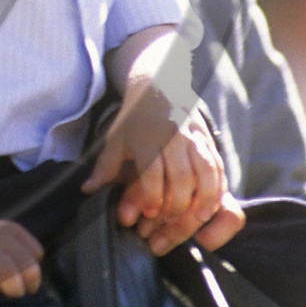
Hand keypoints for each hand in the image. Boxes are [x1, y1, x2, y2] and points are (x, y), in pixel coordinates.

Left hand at [85, 94, 244, 254]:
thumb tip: (87, 190)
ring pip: (205, 170)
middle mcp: (172, 137)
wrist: (159, 85)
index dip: (152, 196)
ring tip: (199, 217)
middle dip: (178, 203)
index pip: (152, 171)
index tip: (150, 213)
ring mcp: (193, 137)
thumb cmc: (134, 118)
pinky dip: (218, 186)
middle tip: (170, 221)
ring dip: (204, 197)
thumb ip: (105, 167)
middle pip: (181, 175)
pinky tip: (213, 202)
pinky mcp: (208, 138)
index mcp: (146, 138)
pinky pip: (218, 164)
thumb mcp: (116, 138)